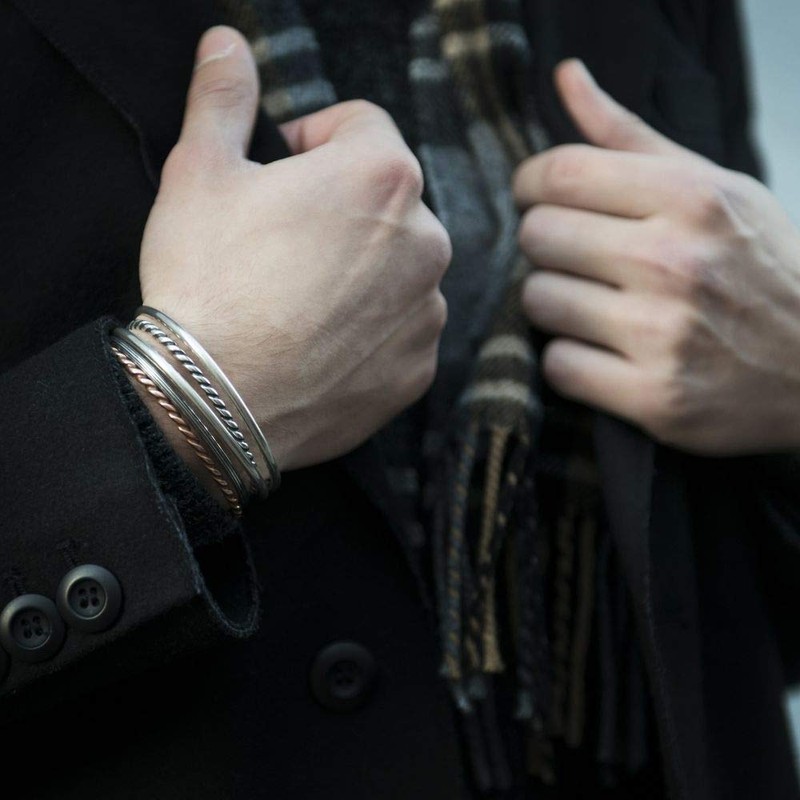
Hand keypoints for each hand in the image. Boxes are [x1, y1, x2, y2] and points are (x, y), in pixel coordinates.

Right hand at [139, 27, 450, 471]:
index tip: (282, 167)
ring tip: (300, 296)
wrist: (216, 400)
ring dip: (362, 269)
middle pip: (389, 199)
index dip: (315, 139)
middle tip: (284, 240)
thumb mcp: (199, 174)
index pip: (363, 126)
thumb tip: (227, 45)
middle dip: (342, 207)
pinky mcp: (419, 367)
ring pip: (399, 266)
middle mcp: (427, 240)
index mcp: (383, 175)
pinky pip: (401, 328)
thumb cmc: (207, 283)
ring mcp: (428, 310)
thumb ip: (223, 100)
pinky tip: (321, 340)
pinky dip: (371, 328)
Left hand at [513, 59, 799, 454]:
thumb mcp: (713, 189)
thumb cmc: (758, 268)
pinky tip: (605, 352)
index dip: (532, 185)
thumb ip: (631, 137)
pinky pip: (558, 366)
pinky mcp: (653, 398)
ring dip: (554, 304)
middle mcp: (676, 262)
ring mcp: (664, 334)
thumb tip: (566, 77)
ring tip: (593, 306)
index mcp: (692, 197)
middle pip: (537, 235)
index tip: (541, 198)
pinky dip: (571, 360)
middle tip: (576, 258)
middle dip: (546, 244)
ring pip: (537, 301)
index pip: (560, 172)